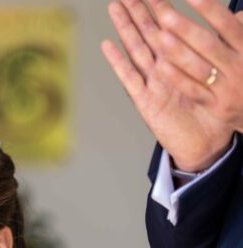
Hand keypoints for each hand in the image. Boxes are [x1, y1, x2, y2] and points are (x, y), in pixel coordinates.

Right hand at [102, 0, 233, 170]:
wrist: (205, 144)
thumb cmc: (213, 112)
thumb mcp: (222, 75)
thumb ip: (226, 47)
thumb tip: (240, 19)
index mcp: (181, 62)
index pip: (168, 27)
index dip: (159, 7)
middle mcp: (163, 70)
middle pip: (148, 33)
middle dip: (138, 10)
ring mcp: (152, 84)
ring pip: (137, 49)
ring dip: (125, 28)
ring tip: (115, 6)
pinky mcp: (145, 101)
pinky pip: (131, 78)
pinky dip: (119, 62)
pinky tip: (108, 45)